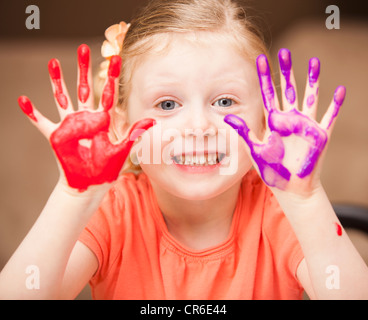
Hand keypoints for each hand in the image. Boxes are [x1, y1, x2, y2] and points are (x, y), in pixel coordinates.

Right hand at [18, 44, 154, 191]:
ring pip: (63, 98)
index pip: (108, 94)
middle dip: (84, 69)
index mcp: (102, 120)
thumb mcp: (122, 150)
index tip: (116, 58)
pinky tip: (23, 99)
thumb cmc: (107, 169)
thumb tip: (152, 120)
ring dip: (57, 81)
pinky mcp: (56, 136)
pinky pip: (41, 122)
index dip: (112, 76)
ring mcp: (70, 125)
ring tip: (53, 62)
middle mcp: (86, 118)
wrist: (90, 183)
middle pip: (84, 88)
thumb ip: (133, 134)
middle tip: (83, 48)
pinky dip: (32, 112)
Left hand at [225, 49, 344, 194]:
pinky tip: (339, 90)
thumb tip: (226, 117)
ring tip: (313, 62)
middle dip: (286, 71)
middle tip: (284, 52)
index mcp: (273, 122)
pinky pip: (330, 117)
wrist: (289, 187)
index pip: (268, 94)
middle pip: (288, 90)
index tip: (261, 60)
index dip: (265, 77)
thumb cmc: (271, 170)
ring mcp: (306, 125)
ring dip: (312, 80)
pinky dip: (335, 105)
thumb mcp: (255, 149)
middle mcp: (290, 119)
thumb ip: (244, 132)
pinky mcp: (320, 135)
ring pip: (310, 97)